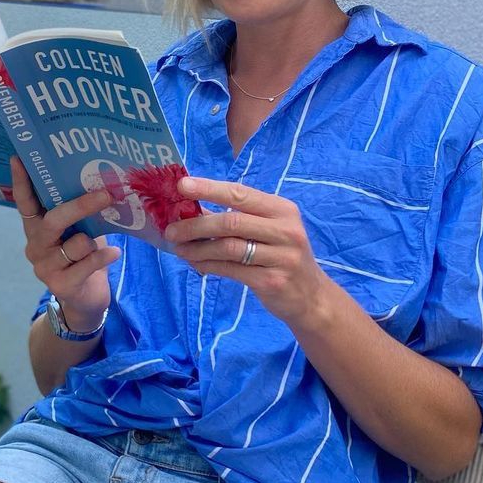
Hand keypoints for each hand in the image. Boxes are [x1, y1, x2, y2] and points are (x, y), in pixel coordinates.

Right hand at [10, 156, 120, 328]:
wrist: (86, 299)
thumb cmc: (83, 255)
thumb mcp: (78, 229)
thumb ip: (79, 213)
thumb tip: (101, 184)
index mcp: (36, 228)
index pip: (24, 202)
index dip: (21, 181)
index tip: (18, 157)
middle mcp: (35, 246)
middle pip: (53, 221)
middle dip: (80, 206)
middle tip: (105, 193)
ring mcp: (44, 267)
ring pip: (75, 244)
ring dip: (93, 241)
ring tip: (102, 243)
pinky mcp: (60, 285)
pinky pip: (87, 264)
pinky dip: (104, 256)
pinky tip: (114, 253)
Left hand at [163, 176, 330, 328]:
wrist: (311, 296)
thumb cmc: (281, 255)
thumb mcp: (267, 229)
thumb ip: (235, 216)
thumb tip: (190, 208)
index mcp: (281, 209)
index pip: (240, 193)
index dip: (209, 188)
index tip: (182, 185)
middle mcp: (285, 230)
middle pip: (231, 221)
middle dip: (195, 225)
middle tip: (171, 230)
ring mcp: (281, 257)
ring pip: (228, 247)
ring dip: (197, 248)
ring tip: (179, 249)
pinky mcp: (273, 281)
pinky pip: (231, 270)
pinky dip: (208, 265)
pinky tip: (196, 264)